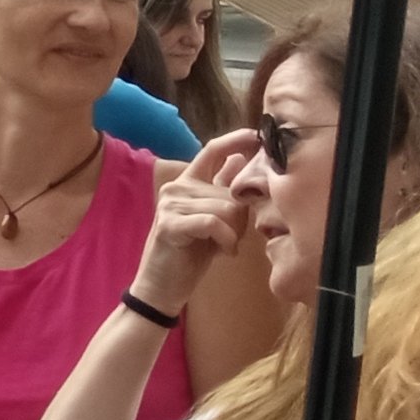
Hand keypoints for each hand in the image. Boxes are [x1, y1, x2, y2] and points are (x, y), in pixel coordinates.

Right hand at [136, 131, 264, 309]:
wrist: (163, 285)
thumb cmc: (191, 254)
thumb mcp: (215, 218)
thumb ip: (224, 191)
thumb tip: (242, 159)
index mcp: (187, 183)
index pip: (212, 151)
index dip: (235, 140)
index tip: (256, 135)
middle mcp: (177, 186)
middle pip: (231, 190)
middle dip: (241, 217)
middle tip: (230, 237)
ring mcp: (171, 203)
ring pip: (227, 208)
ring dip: (234, 233)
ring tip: (222, 246)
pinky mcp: (170, 222)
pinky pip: (214, 223)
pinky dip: (226, 240)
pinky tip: (223, 252)